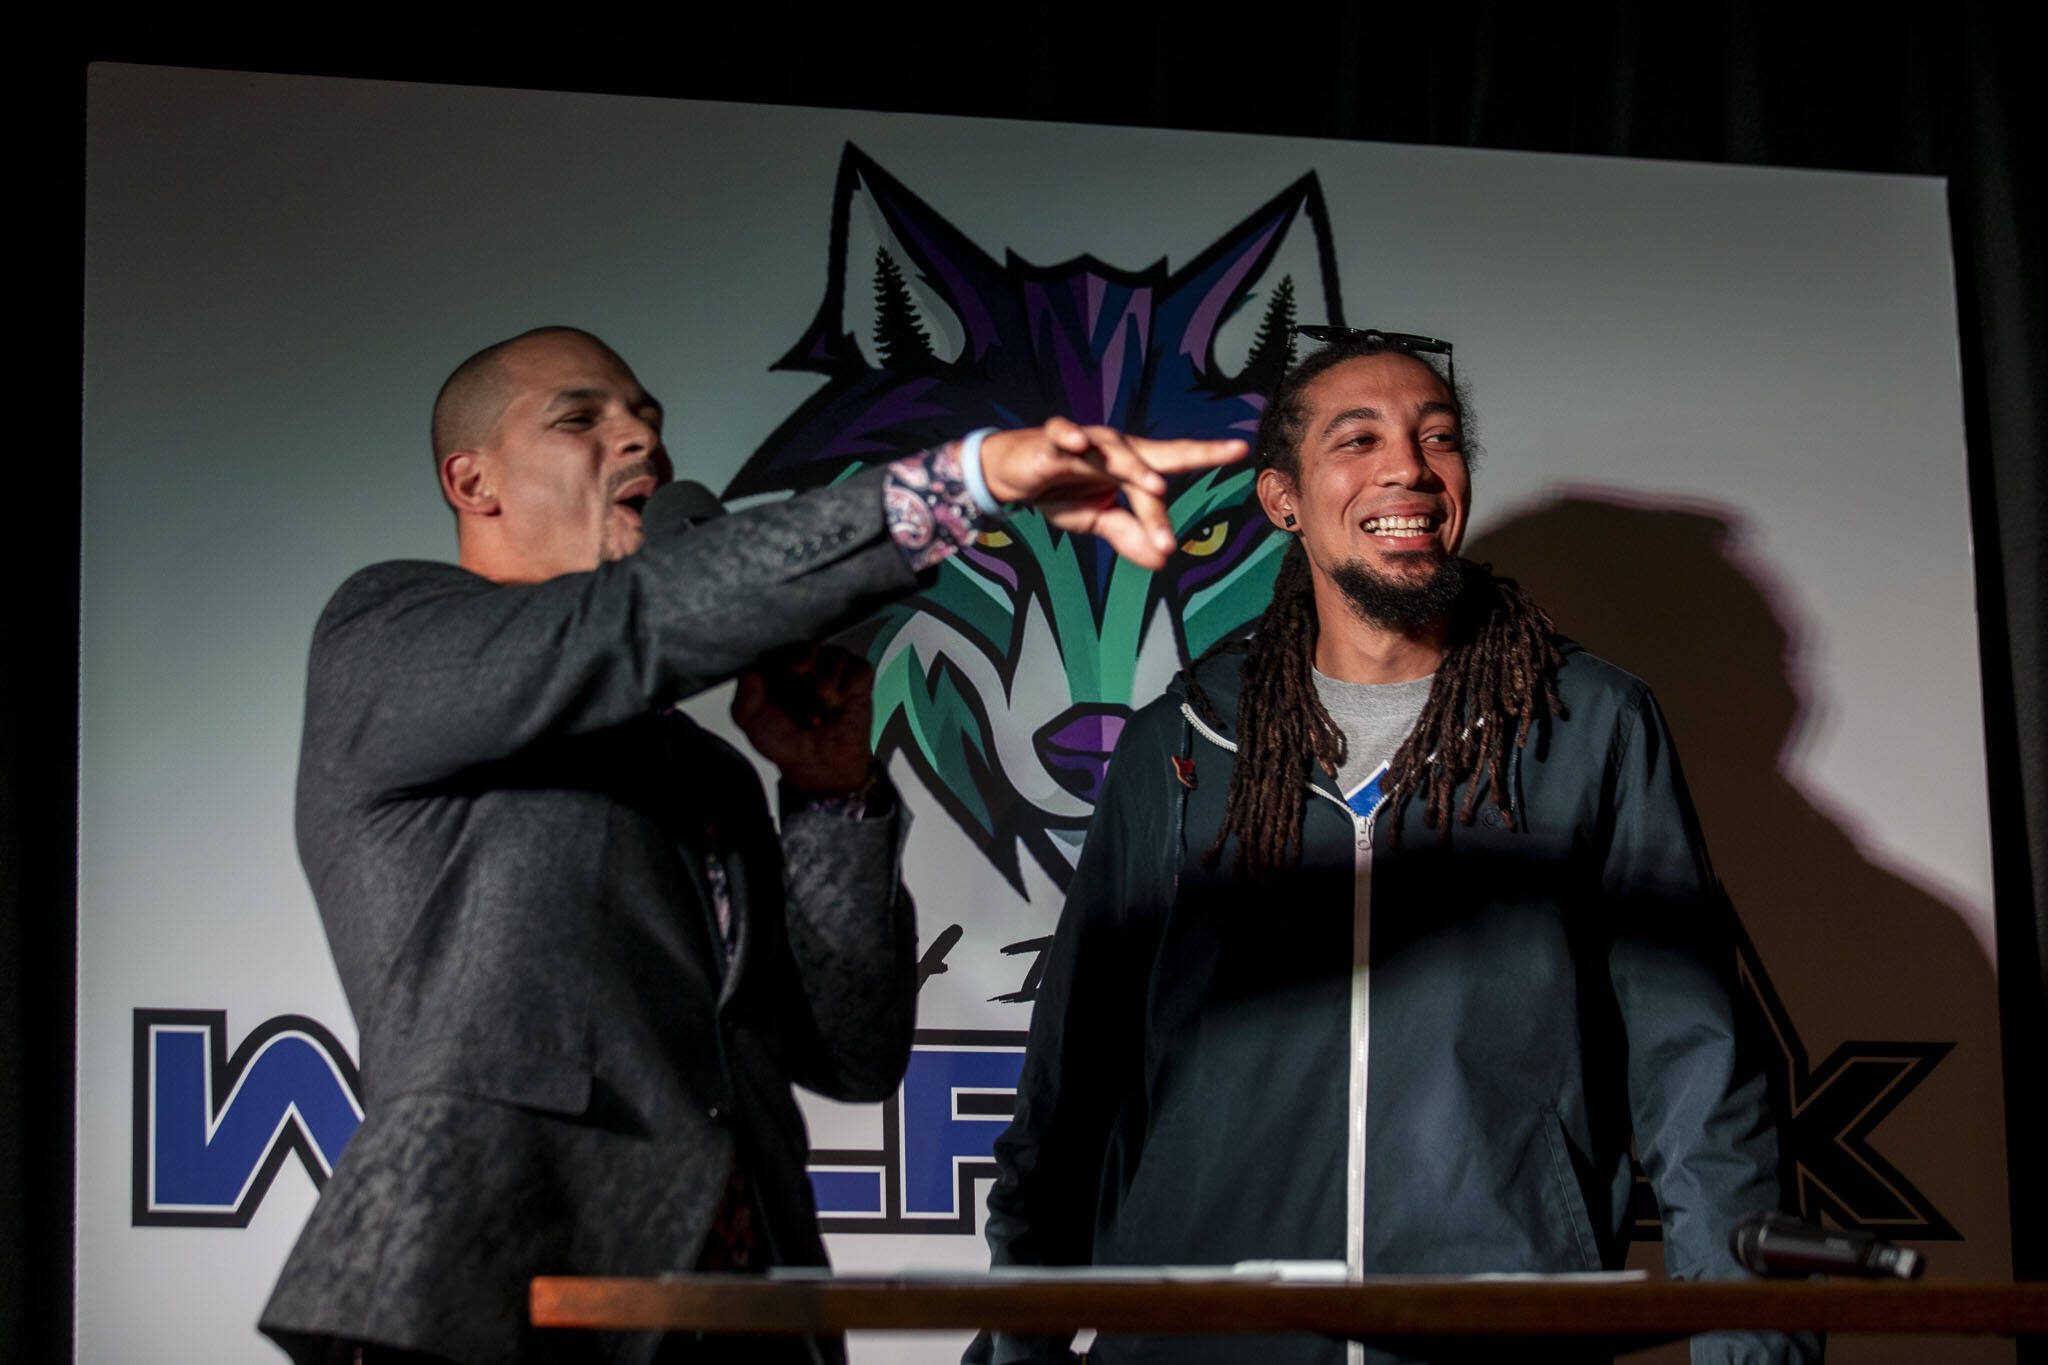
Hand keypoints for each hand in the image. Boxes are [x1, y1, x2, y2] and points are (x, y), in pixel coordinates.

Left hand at [731, 644, 874, 793]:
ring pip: (835, 654)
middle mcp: (807, 662)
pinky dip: (848, 686)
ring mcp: (834, 668)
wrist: (820, 767)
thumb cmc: (787, 743)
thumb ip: (744, 699)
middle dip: (805, 666)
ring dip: (828, 681)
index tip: (782, 676)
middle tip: (802, 684)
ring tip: (823, 705)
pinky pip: (858, 668)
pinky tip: (840, 704)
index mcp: (779, 668)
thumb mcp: (753, 724)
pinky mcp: (858, 678)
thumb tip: (750, 673)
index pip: (780, 646)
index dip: (781, 659)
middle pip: (809, 644)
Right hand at [979, 419, 1248, 569]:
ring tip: (1156, 487)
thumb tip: (1162, 561)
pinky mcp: (1052, 439)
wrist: (1015, 476)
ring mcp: (1087, 442)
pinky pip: (1063, 433)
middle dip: (1198, 451)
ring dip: (1136, 468)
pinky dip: (1071, 436)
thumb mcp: (1096, 519)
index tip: (1186, 530)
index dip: (1170, 513)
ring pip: (1116, 451)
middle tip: (1232, 452)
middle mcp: (1117, 449)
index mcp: (1133, 467)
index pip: (1165, 484)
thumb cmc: (1062, 490)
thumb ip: (1128, 535)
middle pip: (1161, 452)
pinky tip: (1079, 444)